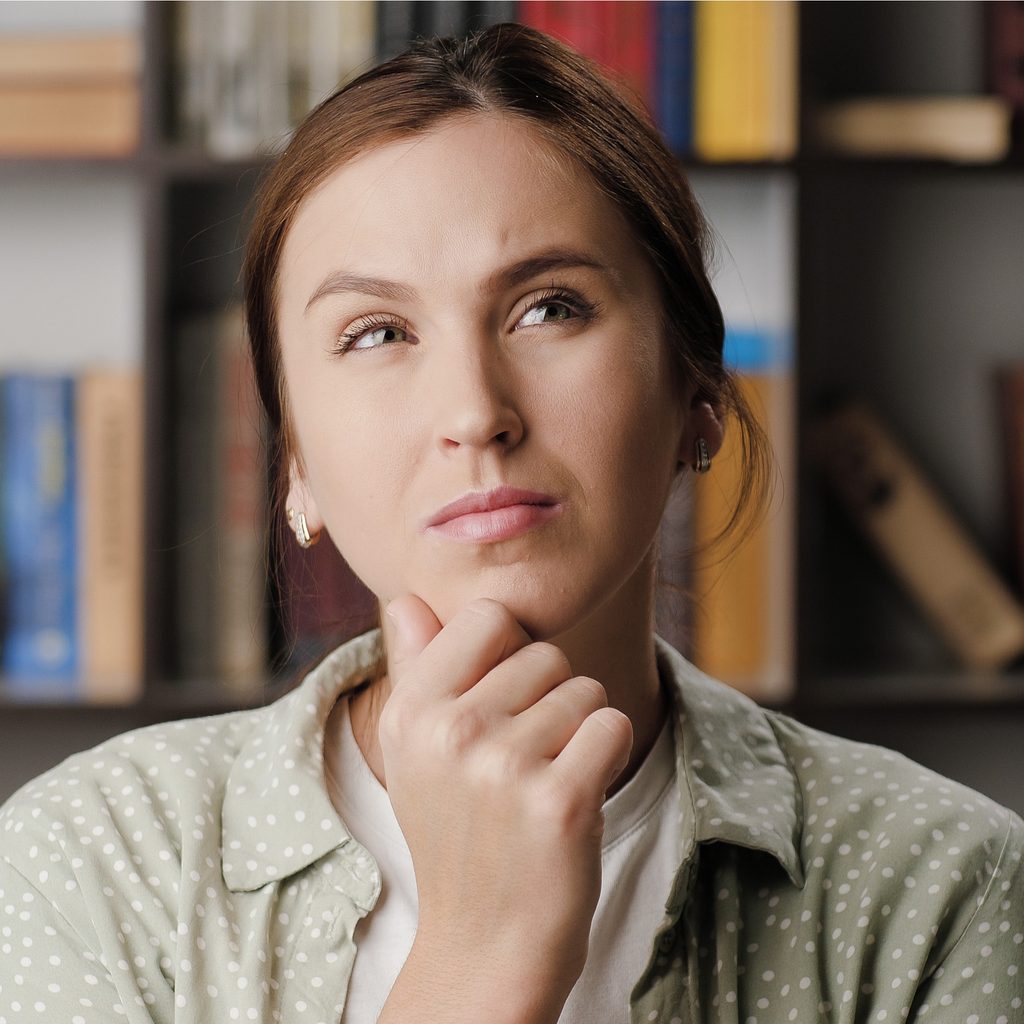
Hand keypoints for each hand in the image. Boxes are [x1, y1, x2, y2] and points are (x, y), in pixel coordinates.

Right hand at [377, 594, 632, 1017]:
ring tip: (545, 782)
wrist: (485, 945)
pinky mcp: (560, 800)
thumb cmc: (458, 833)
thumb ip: (415, 667)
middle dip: (550, 699)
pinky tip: (579, 794)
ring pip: (585, 689)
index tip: (503, 703)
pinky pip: (612, 725)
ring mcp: (504, 765)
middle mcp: (450, 729)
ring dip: (581, 732)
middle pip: (546, 654)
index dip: (511, 653)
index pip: (489, 616)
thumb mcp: (416, 752)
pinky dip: (609, 754)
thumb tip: (405, 597)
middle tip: (522, 761)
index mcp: (411, 708)